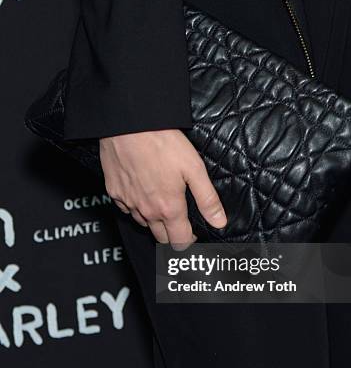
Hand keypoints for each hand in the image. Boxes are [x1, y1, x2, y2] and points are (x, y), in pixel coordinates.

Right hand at [99, 129, 226, 248]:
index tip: (193, 236)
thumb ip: (207, 199)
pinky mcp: (114, 192)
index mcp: (169, 207)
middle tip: (180, 223)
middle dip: (172, 235)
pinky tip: (142, 193)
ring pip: (143, 223)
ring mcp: (128, 202)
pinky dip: (136, 206)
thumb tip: (219, 222)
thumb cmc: (162, 143)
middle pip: (160, 238)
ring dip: (154, 221)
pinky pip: (127, 208)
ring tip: (162, 205)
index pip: (179, 241)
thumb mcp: (194, 169)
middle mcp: (147, 210)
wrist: (129, 126)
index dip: (189, 242)